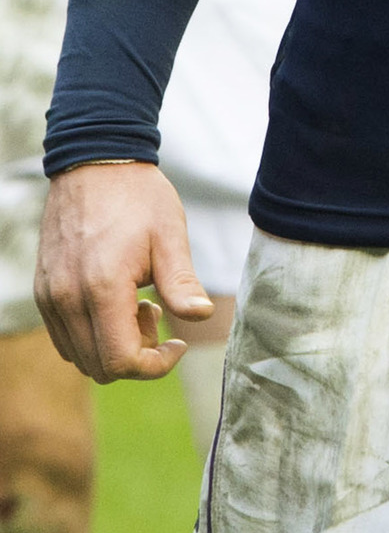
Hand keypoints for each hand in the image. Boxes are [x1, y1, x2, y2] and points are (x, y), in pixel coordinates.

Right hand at [35, 161, 216, 382]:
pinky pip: (65, 336)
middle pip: (98, 366)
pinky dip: (93, 334)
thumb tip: (201, 316)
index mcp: (101, 288)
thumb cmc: (139, 198)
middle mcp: (66, 300)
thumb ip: (181, 283)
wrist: (95, 165)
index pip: (120, 361)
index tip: (179, 342)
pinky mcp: (43, 291)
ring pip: (79, 355)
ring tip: (140, 304)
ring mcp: (49, 297)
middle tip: (158, 314)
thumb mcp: (170, 236)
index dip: (155, 365)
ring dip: (114, 345)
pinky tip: (118, 300)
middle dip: (137, 356)